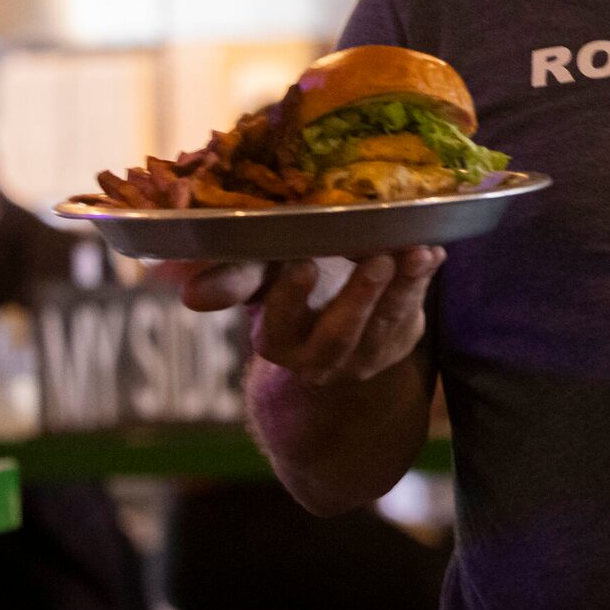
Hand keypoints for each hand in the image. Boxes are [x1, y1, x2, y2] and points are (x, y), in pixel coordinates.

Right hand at [157, 248, 443, 385]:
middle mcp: (316, 356)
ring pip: (382, 327)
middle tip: (376, 258)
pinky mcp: (396, 342)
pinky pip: (412, 315)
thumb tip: (178, 285)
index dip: (288, 296)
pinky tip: (432, 253)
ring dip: (401, 289)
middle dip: (358, 299)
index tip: (301, 263)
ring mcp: (362, 355)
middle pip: (337, 335)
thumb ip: (233, 276)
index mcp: (275, 337)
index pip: (277, 321)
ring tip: (414, 253)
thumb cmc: (288, 288)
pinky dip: (423, 283)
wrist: (331, 325)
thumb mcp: (261, 280)